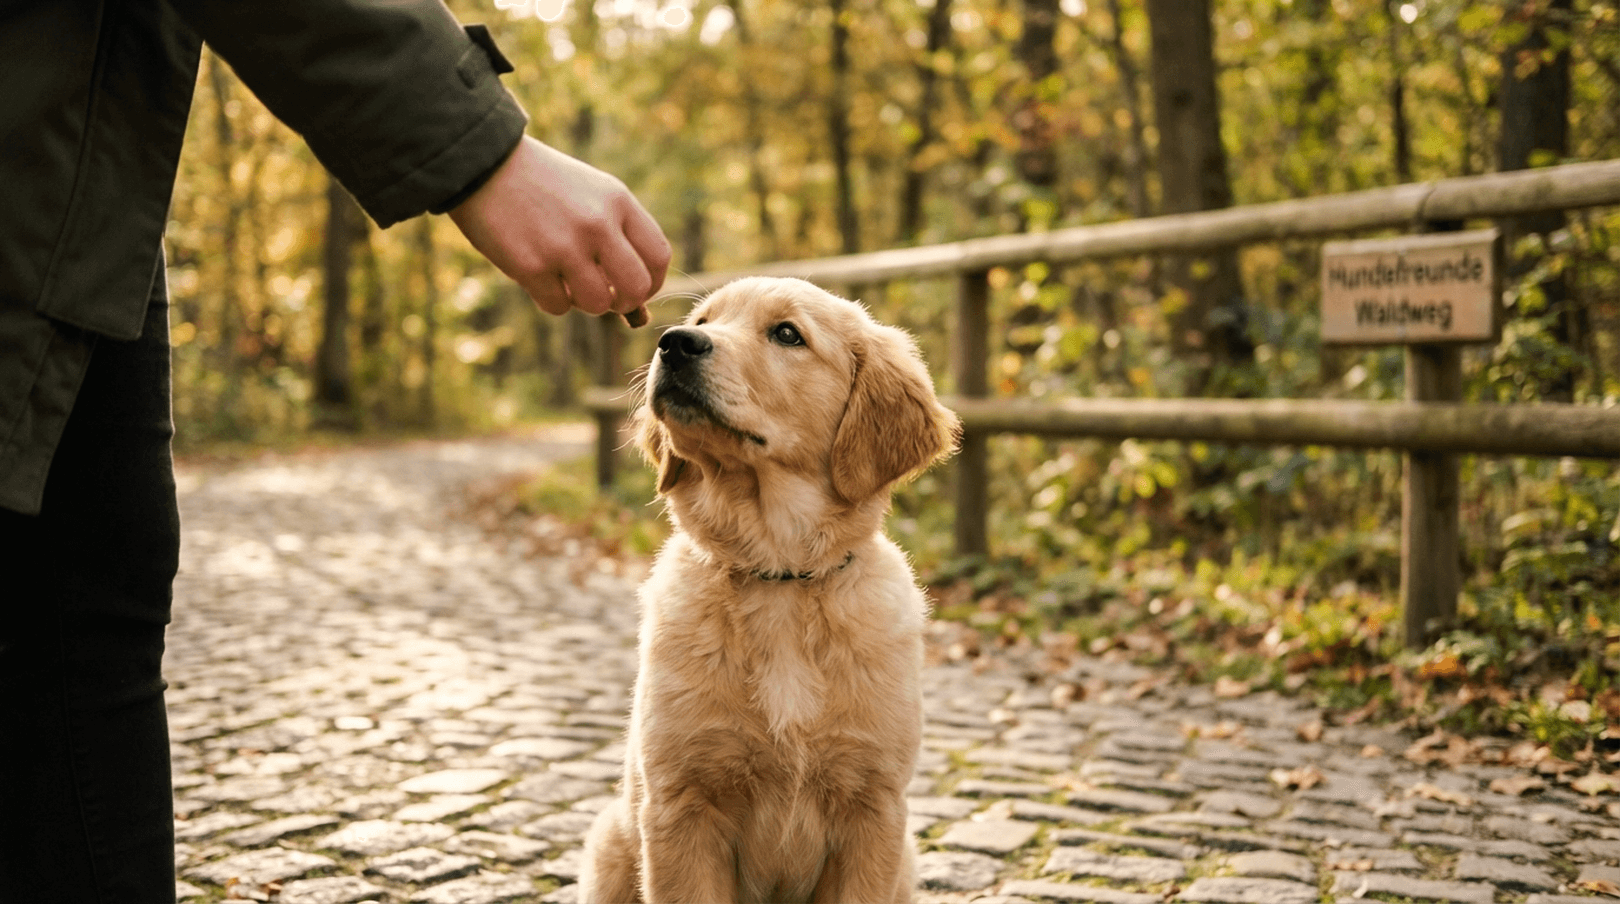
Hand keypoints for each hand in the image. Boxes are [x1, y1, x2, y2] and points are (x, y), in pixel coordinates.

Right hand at [449, 136, 670, 318]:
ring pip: (598, 304)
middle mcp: (597, 224)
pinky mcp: (532, 267)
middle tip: (608, 297)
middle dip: (626, 302)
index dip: (652, 282)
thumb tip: (637, 295)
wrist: (485, 164)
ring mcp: (565, 247)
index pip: (658, 256)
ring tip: (567, 281)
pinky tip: (540, 277)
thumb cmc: (543, 183)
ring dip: (585, 302)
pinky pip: (558, 307)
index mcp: (618, 201)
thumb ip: (618, 231)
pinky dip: (552, 300)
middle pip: (637, 288)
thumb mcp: (592, 191)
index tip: (638, 289)